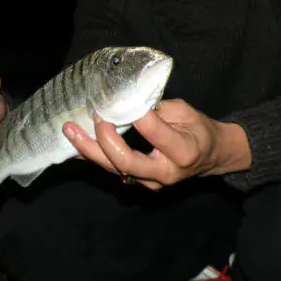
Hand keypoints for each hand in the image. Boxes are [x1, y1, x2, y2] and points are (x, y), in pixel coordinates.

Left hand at [62, 98, 249, 189]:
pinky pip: (113, 169)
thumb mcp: (186, 112)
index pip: (154, 133)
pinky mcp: (139, 182)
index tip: (123, 99)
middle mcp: (165, 172)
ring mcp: (151, 182)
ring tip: (70, 130)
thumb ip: (159, 108)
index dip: (137, 115)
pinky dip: (93, 156)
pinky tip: (75, 145)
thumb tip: (129, 98)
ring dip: (89, 149)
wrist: (210, 157)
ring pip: (114, 168)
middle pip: (126, 161)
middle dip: (104, 139)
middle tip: (94, 116)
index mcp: (183, 151)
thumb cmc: (198, 129)